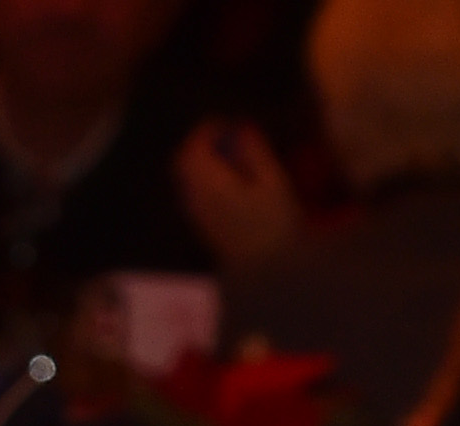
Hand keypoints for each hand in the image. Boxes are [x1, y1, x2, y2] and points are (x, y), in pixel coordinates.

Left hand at [173, 120, 305, 271]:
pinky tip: (227, 176)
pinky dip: (203, 176)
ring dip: (200, 160)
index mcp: (210, 185)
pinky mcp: (201, 224)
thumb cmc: (276, 223)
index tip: (226, 122)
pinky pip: (191, 191)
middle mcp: (194, 198)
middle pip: (182, 162)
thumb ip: (253, 152)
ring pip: (185, 177)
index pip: (192, 150)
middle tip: (225, 134)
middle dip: (200, 143)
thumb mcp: (272, 181)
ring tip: (229, 152)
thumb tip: (241, 128)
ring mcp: (194, 213)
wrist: (267, 268)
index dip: (206, 131)